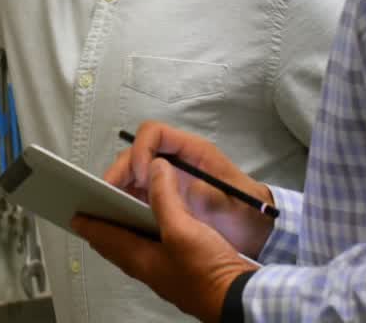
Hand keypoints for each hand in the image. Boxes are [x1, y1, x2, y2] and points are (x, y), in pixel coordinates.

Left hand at [72, 156, 258, 321]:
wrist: (239, 298)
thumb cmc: (206, 269)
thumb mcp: (182, 228)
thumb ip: (165, 197)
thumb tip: (154, 168)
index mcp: (139, 258)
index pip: (104, 237)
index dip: (88, 222)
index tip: (73, 213)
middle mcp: (147, 266)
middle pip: (117, 244)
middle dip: (104, 226)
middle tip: (94, 208)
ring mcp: (165, 270)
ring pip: (135, 246)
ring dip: (125, 229)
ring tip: (122, 210)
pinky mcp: (182, 270)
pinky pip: (155, 248)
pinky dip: (148, 233)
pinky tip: (158, 223)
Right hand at [105, 121, 275, 257]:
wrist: (256, 231)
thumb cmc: (245, 210)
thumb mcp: (228, 203)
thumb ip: (203, 193)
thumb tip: (170, 183)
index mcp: (191, 152)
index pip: (154, 133)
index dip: (141, 149)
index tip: (141, 177)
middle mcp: (173, 160)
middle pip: (136, 152)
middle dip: (121, 170)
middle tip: (111, 196)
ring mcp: (166, 179)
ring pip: (132, 173)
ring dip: (119, 187)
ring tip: (109, 209)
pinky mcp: (162, 198)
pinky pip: (136, 193)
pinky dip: (124, 201)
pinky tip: (119, 218)